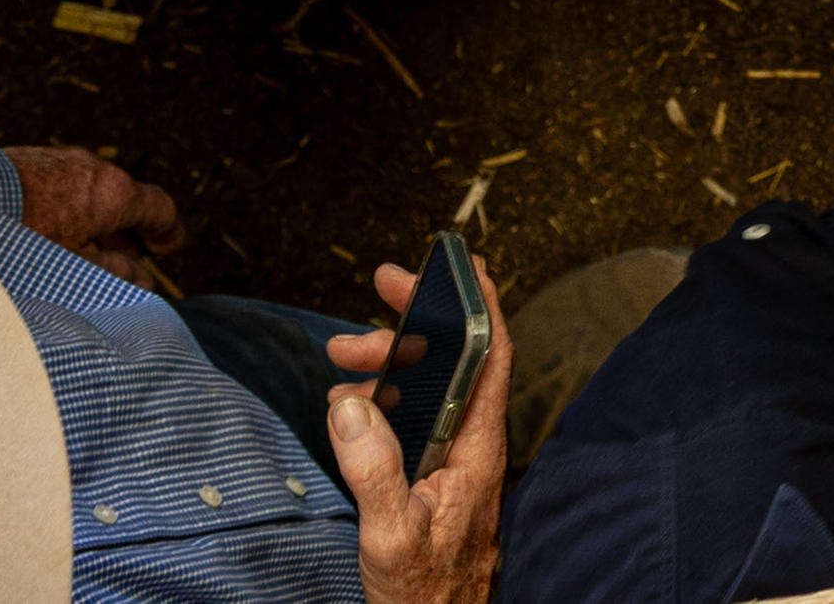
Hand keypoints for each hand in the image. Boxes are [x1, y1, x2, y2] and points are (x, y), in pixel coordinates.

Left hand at [3, 144, 183, 282]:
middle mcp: (95, 169)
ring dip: (96, 220)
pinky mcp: (33, 161)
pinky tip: (49, 234)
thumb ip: (114, 273)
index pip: (159, 207)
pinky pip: (64, 186)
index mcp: (116, 193)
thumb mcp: (76, 266)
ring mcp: (64, 161)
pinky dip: (70, 209)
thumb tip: (143, 282)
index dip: (168, 231)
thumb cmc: (24, 236)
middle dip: (128, 231)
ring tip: (84, 251)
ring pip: (92, 193)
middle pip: (125, 200)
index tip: (167, 249)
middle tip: (127, 260)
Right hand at [327, 260, 510, 603]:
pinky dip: (379, 402)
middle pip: (453, 360)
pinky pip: (410, 419)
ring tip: (340, 357)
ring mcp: (451, 459)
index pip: (493, 355)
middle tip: (377, 290)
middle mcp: (469, 444)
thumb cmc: (425, 593)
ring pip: (427, 388)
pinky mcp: (431, 476)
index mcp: (475, 448)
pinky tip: (349, 406)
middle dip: (415, 322)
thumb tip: (351, 405)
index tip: (458, 262)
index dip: (481, 303)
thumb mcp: (391, 534)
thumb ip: (373, 471)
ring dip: (388, 364)